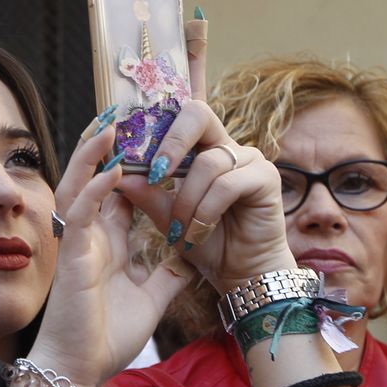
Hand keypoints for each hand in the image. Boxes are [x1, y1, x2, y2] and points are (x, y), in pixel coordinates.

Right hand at [28, 118, 194, 386]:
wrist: (80, 370)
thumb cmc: (106, 337)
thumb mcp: (151, 299)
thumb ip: (168, 276)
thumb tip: (191, 259)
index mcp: (106, 243)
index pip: (117, 192)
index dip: (131, 165)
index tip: (151, 140)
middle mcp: (89, 236)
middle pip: (93, 178)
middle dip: (105, 146)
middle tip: (125, 116)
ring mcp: (78, 243)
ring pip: (79, 186)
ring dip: (94, 156)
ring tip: (112, 127)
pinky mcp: (71, 257)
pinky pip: (81, 215)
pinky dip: (95, 190)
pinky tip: (112, 171)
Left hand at [124, 102, 295, 292]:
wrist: (239, 273)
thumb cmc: (204, 242)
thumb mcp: (167, 218)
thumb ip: (147, 195)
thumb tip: (120, 176)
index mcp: (201, 148)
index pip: (178, 117)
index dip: (154, 127)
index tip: (130, 154)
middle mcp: (226, 147)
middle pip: (197, 114)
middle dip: (171, 143)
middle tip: (155, 175)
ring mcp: (249, 159)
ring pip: (207, 163)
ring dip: (187, 201)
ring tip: (178, 229)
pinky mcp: (266, 177)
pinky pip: (227, 184)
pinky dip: (206, 211)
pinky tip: (198, 233)